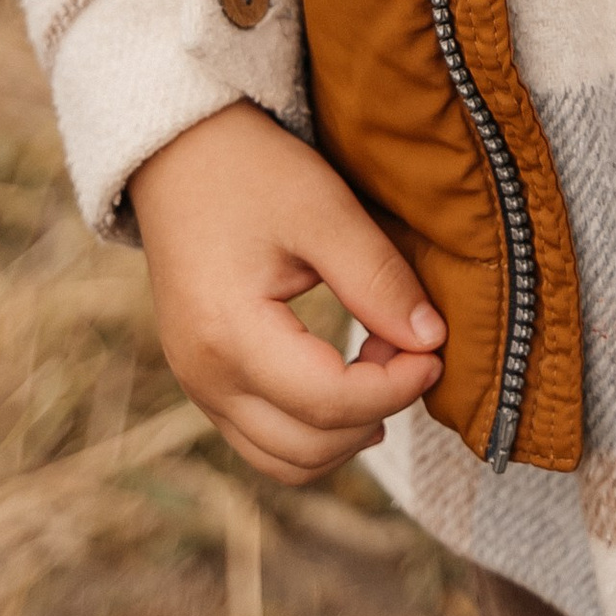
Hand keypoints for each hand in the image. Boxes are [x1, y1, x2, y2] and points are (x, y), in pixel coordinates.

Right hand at [130, 102, 445, 482]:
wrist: (179, 155)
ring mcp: (198, 387)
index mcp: (229, 335)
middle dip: (375, 410)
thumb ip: (378, 280)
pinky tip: (350, 380)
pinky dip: (315, 429)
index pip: (328, 402)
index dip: (396, 386)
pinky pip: (264, 441)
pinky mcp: (204, 382)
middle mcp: (205, 378)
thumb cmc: (252, 171)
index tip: (436, 350)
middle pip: (308, 447)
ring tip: (384, 366)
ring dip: (346, 432)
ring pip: (284, 461)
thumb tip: (432, 340)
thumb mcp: (323, 210)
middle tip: (413, 350)